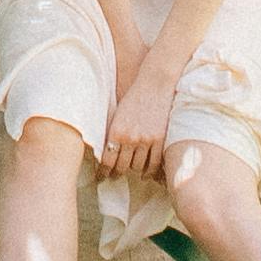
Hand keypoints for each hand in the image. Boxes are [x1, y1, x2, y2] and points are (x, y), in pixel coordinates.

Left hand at [106, 50, 182, 181]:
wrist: (154, 83)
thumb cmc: (133, 96)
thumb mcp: (117, 114)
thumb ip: (113, 133)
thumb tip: (106, 151)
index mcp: (115, 131)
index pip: (107, 161)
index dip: (103, 172)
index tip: (101, 177)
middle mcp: (129, 138)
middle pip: (122, 167)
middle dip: (116, 174)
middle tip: (114, 177)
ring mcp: (146, 140)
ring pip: (137, 167)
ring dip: (133, 172)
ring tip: (130, 173)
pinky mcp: (159, 140)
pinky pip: (154, 164)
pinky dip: (149, 172)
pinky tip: (145, 174)